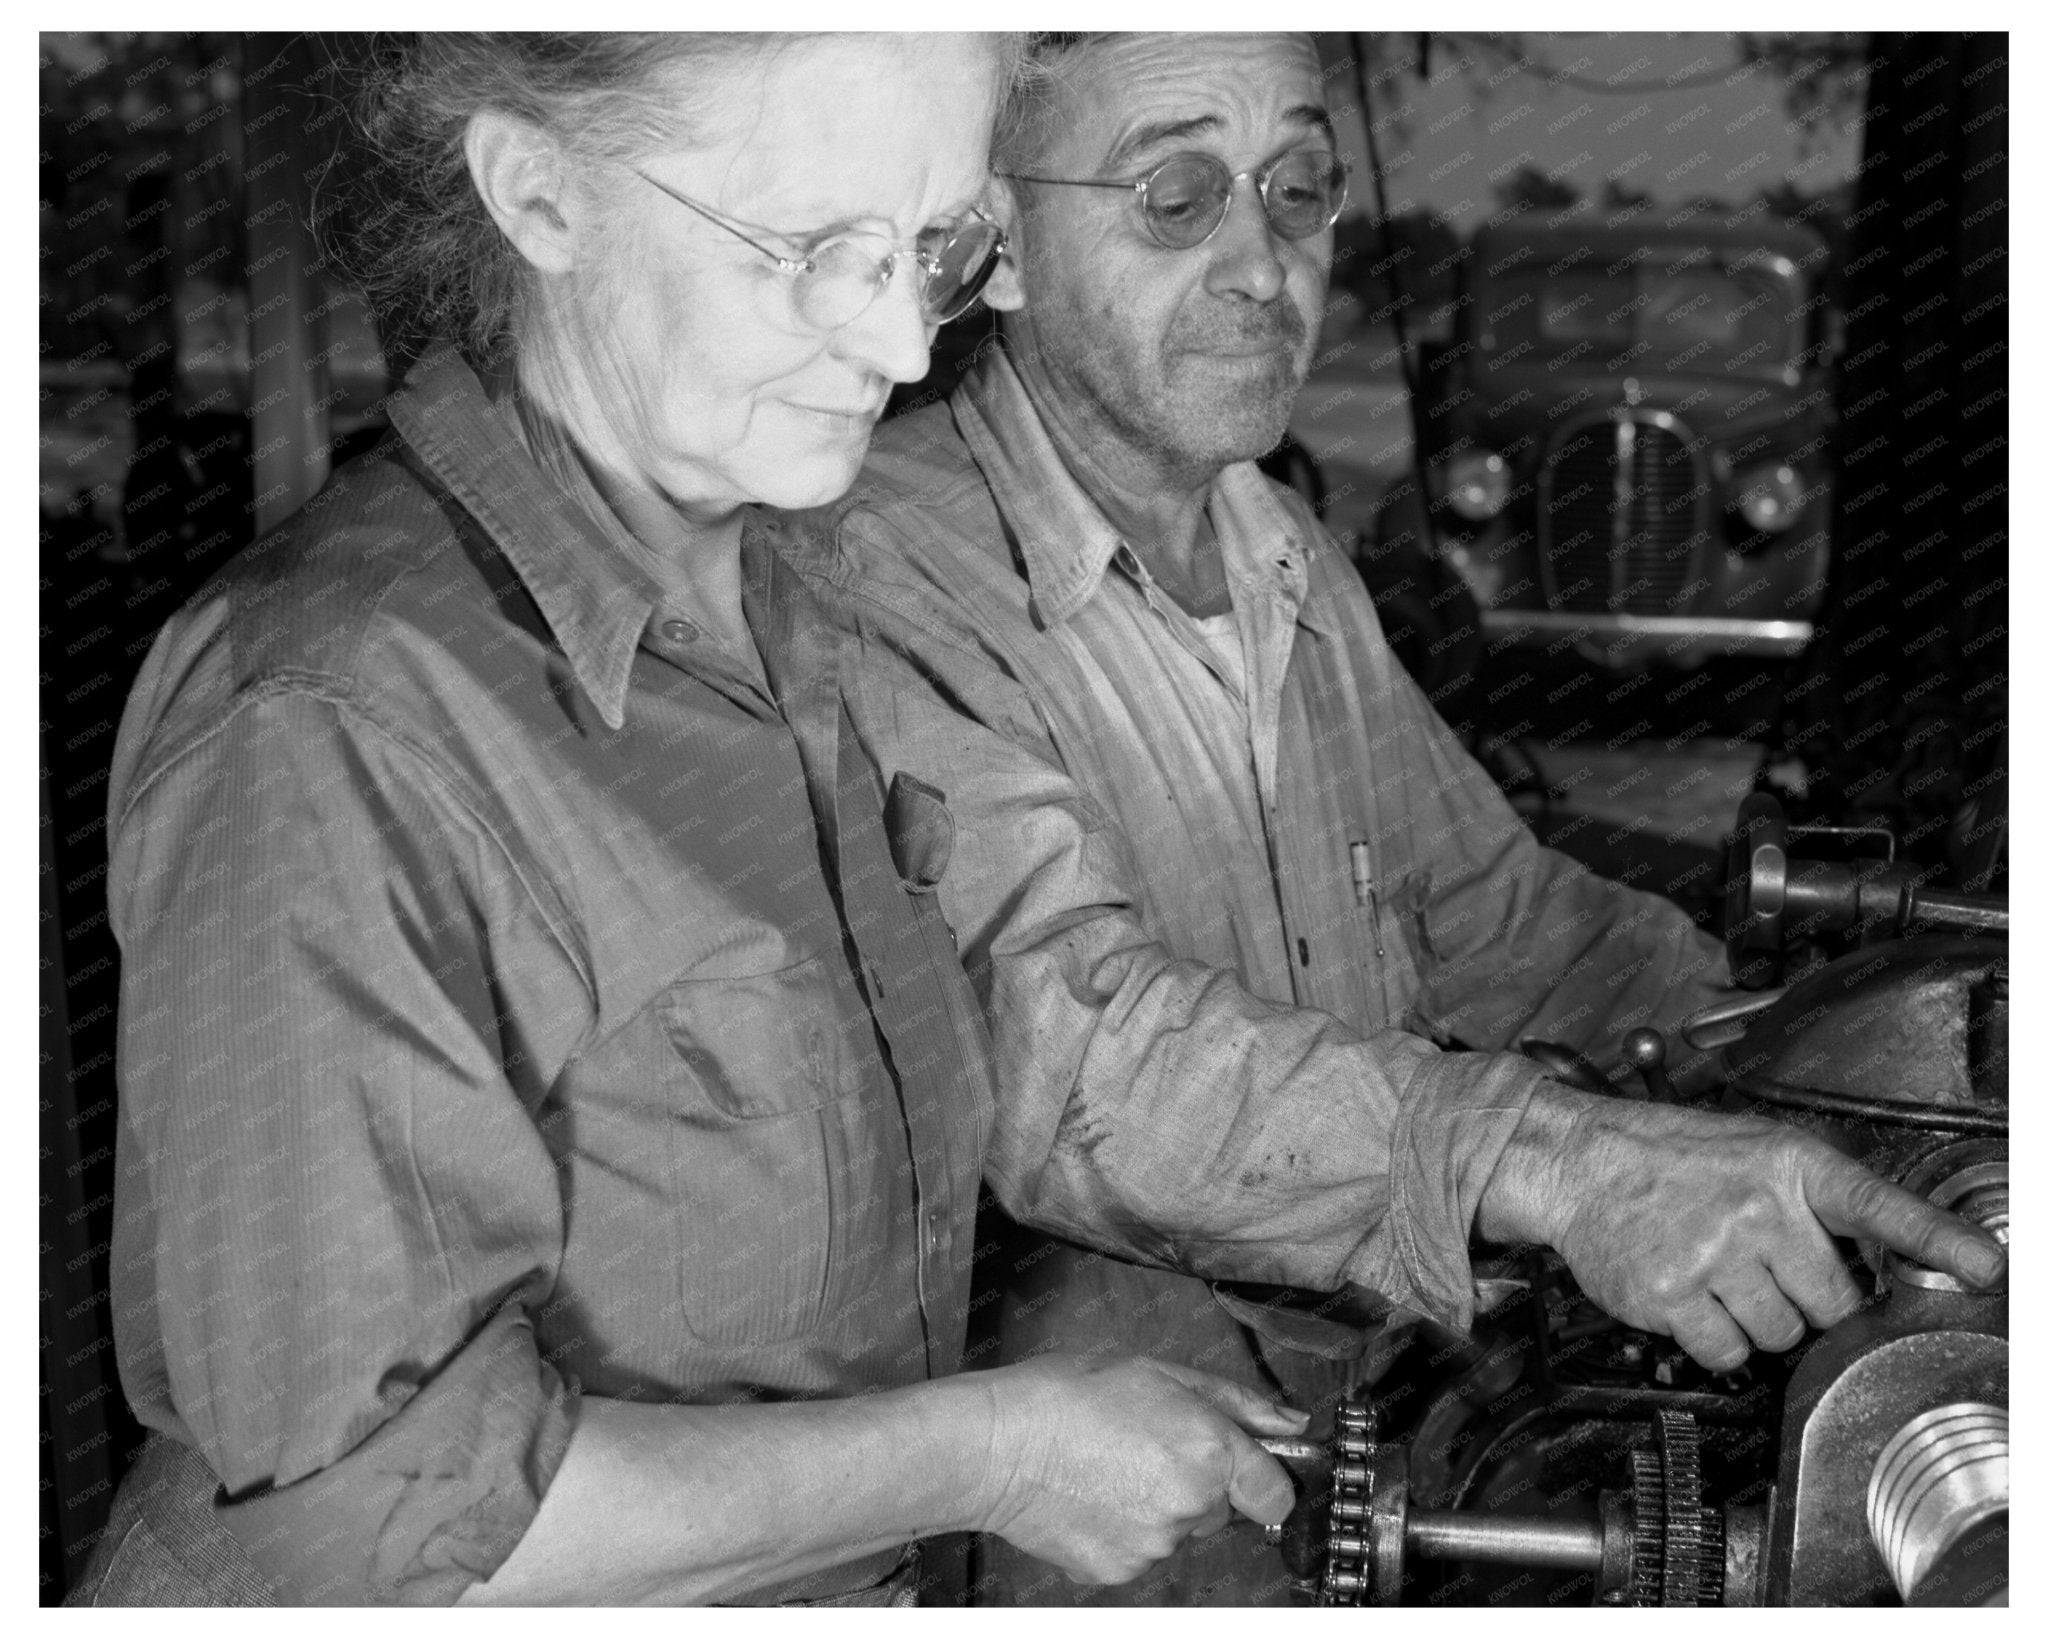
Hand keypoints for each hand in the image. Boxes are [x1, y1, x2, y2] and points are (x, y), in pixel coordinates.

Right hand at [973, 1353, 1301, 1584]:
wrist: (998, 1445)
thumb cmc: (1069, 1396)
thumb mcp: (1159, 1371)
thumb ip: (1235, 1401)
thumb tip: (1290, 1421)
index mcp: (1209, 1451)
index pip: (1276, 1493)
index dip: (1263, 1477)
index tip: (1243, 1467)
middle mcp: (1191, 1506)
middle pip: (1220, 1508)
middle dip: (1196, 1482)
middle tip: (1147, 1447)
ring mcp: (1155, 1545)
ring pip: (1178, 1530)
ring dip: (1158, 1505)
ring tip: (1110, 1467)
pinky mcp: (1120, 1571)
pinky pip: (1140, 1552)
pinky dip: (1124, 1529)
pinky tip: (1093, 1495)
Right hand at [1479, 1087, 2006, 1370]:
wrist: (1578, 1162)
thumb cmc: (1668, 1159)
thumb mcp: (1754, 1154)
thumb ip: (1814, 1205)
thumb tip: (1870, 1276)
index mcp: (1788, 1166)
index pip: (1878, 1206)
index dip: (1938, 1240)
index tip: (1984, 1267)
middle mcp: (1756, 1209)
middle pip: (1833, 1303)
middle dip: (1804, 1299)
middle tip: (1759, 1266)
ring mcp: (1713, 1253)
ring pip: (1780, 1334)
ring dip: (1755, 1321)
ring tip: (1714, 1274)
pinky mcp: (1671, 1294)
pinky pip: (1726, 1353)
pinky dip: (1711, 1339)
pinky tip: (1687, 1296)